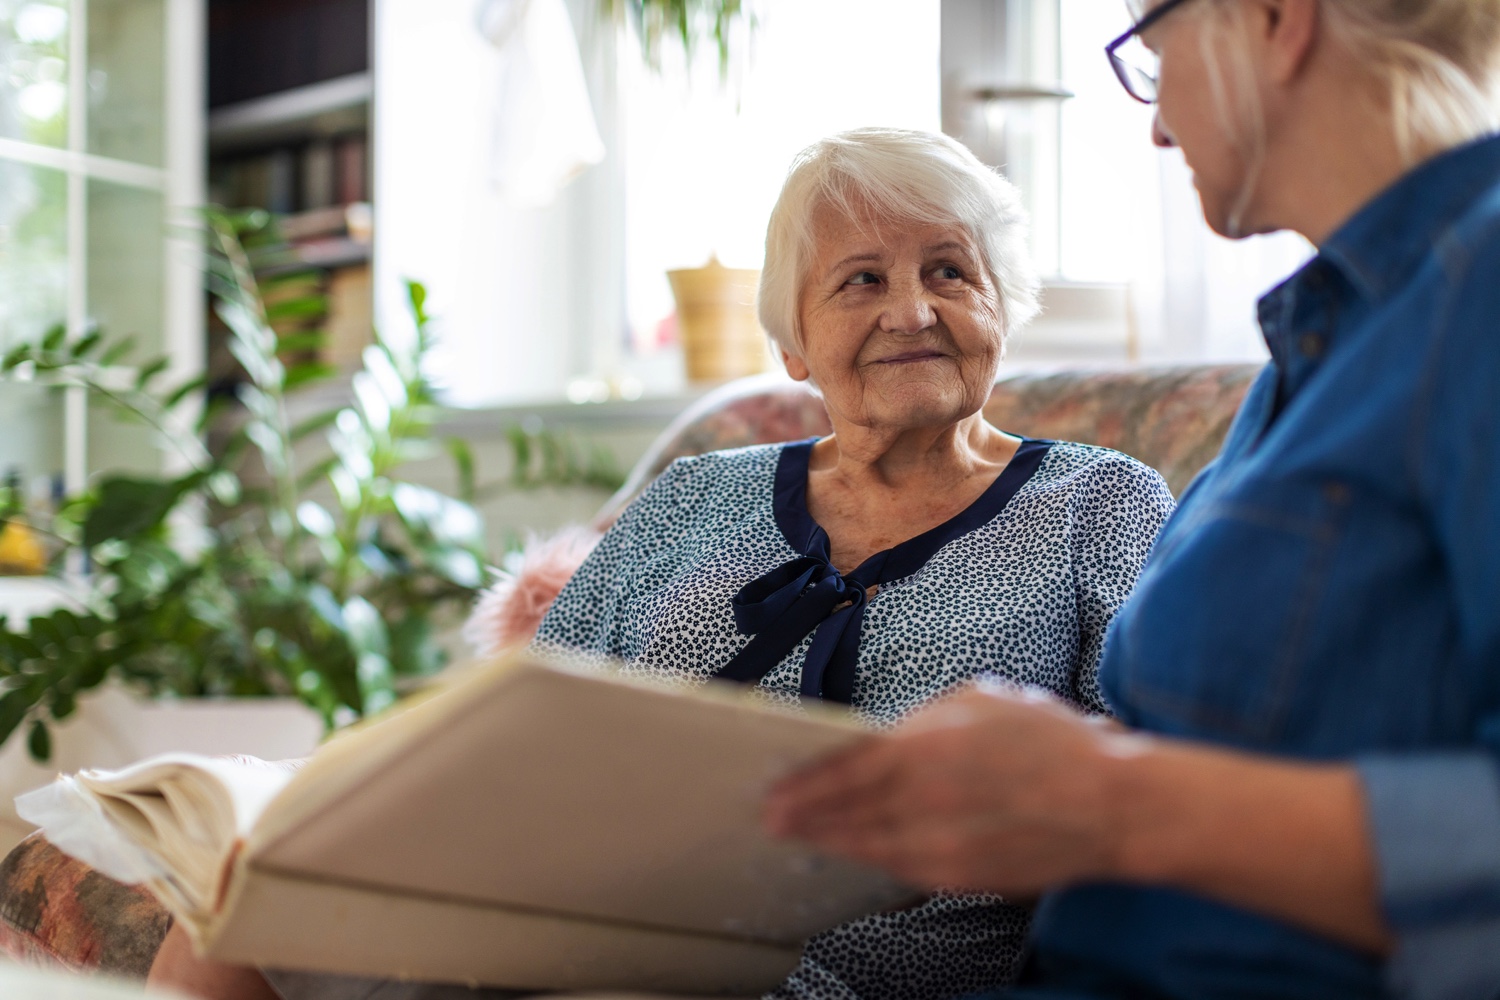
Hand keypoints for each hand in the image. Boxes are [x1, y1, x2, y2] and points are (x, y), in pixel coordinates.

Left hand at [764, 682, 1143, 894]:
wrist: (1112, 805)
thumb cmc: (1051, 743)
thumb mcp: (981, 700)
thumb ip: (924, 718)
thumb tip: (886, 736)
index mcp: (928, 744)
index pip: (846, 767)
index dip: (806, 781)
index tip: (776, 788)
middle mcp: (926, 797)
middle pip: (846, 812)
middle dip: (805, 816)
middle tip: (773, 818)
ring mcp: (942, 843)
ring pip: (868, 845)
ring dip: (831, 841)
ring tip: (804, 836)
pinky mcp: (961, 876)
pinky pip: (900, 869)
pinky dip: (873, 859)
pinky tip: (858, 852)